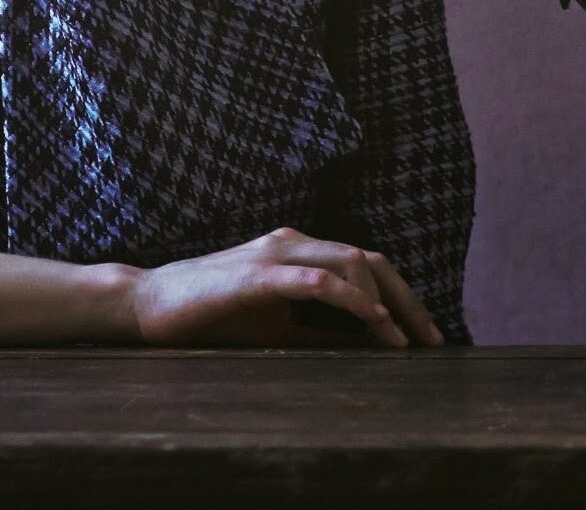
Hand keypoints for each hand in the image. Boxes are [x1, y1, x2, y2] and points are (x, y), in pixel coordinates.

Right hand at [128, 226, 444, 348]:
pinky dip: (351, 299)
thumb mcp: (276, 326)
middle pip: (370, 260)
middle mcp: (292, 241)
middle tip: (434, 340)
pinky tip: (371, 323)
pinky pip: (317, 280)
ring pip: (351, 263)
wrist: (151, 304)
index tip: (426, 336)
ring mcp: (276, 253)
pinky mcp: (259, 274)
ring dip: (385, 302)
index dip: (402, 297)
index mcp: (297, 250)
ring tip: (403, 342)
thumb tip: (365, 345)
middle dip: (408, 300)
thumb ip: (317, 329)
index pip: (365, 264)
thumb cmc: (211, 315)